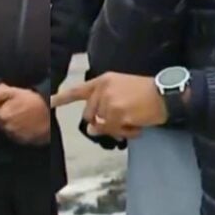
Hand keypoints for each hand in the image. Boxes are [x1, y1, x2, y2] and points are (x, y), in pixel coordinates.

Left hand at [0, 84, 50, 144]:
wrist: (51, 112)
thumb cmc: (34, 101)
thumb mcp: (14, 92)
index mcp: (1, 116)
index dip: (2, 110)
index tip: (10, 106)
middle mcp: (6, 128)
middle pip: (1, 124)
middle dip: (7, 118)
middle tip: (19, 110)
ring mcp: (15, 136)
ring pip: (10, 131)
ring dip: (14, 125)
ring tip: (25, 117)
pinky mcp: (24, 141)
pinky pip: (18, 137)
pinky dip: (22, 132)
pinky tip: (29, 125)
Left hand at [51, 72, 166, 138]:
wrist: (165, 94)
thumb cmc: (146, 93)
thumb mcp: (122, 92)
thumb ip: (104, 109)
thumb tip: (92, 130)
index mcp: (102, 81)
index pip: (77, 90)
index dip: (61, 98)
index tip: (49, 102)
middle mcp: (102, 89)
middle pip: (89, 116)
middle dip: (102, 124)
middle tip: (121, 124)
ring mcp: (108, 101)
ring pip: (102, 126)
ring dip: (116, 130)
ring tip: (133, 123)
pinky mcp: (117, 113)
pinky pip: (114, 132)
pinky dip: (126, 133)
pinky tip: (137, 127)